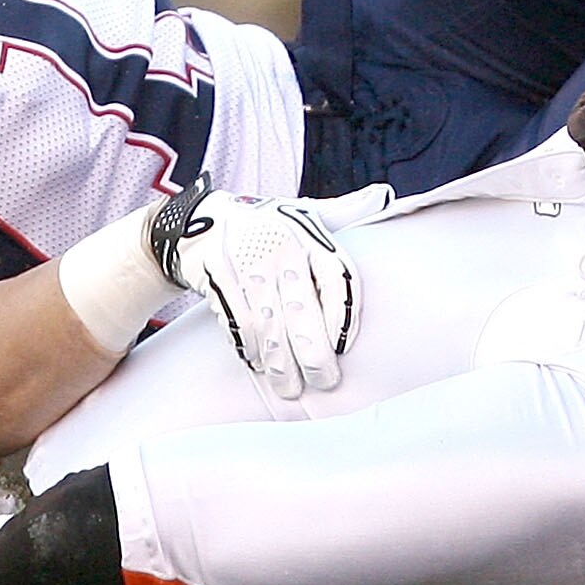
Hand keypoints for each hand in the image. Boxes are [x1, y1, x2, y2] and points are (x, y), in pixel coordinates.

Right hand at [149, 177, 359, 398]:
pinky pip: (236, 321)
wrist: (201, 218)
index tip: (345, 349)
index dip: (344, 316)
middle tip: (325, 380)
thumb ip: (345, 211)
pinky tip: (259, 365)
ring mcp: (246, 260)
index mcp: (307, 231)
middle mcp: (280, 245)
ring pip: (268, 322)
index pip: (336, 276)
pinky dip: (248, 347)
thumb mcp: (304, 210)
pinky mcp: (216, 275)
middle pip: (302, 308)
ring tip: (290, 388)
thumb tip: (383, 196)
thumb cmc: (266, 224)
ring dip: (280, 361)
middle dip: (314, 352)